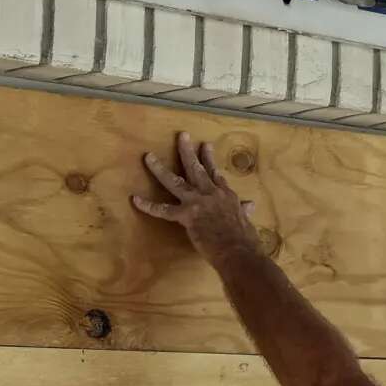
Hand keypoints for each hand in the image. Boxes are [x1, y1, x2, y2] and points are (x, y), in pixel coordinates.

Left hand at [133, 133, 257, 259]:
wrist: (238, 249)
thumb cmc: (244, 238)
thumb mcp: (246, 219)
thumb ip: (244, 210)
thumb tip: (250, 205)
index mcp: (225, 194)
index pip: (215, 173)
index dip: (209, 159)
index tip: (204, 145)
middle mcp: (210, 193)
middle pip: (196, 168)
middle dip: (187, 151)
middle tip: (181, 135)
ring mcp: (197, 202)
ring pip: (174, 181)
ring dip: (159, 168)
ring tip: (149, 157)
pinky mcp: (187, 215)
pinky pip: (163, 210)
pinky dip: (148, 205)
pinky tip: (135, 199)